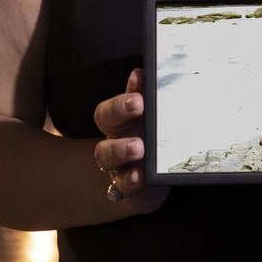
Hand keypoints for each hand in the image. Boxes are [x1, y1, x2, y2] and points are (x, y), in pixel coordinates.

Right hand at [91, 68, 168, 214]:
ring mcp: (117, 165)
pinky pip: (123, 186)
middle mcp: (115, 139)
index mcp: (122, 120)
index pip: (113, 102)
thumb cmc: (154, 143)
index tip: (139, 78)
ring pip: (106, 156)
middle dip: (119, 109)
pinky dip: (130, 181)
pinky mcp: (126, 189)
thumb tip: (157, 73)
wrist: (152, 183)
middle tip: (138, 104)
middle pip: (105, 121)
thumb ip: (155, 100)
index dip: (123, 89)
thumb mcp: (156, 122)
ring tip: (138, 147)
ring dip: (120, 149)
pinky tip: (139, 176)